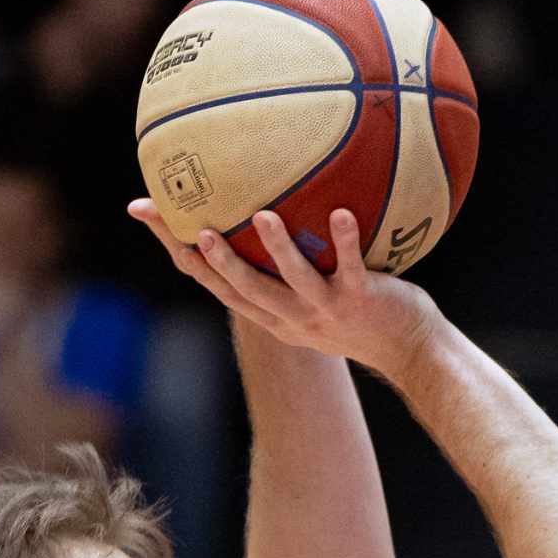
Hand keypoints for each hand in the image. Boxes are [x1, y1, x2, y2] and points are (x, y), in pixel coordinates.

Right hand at [128, 200, 440, 375]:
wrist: (409, 349)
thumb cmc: (358, 310)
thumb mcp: (313, 295)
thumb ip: (286, 263)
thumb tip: (263, 207)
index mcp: (272, 314)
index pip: (216, 286)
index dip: (182, 254)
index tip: (148, 213)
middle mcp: (292, 318)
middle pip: (244, 291)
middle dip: (218, 262)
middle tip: (196, 229)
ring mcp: (326, 311)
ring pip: (294, 282)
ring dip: (276, 250)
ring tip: (262, 215)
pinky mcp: (361, 302)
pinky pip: (351, 268)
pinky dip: (345, 241)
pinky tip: (341, 212)